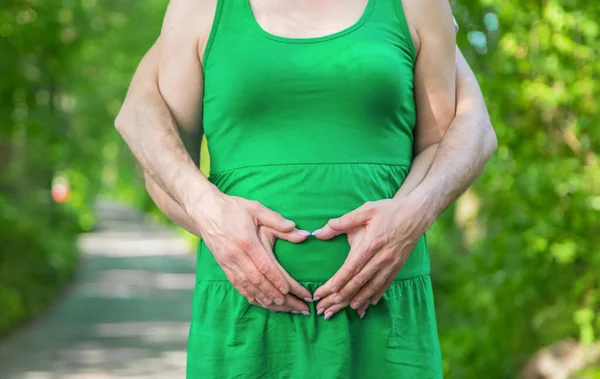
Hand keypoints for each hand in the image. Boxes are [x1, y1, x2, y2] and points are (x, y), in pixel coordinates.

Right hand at [191, 189, 311, 306]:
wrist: (205, 210)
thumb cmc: (233, 208)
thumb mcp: (256, 208)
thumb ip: (278, 221)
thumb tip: (300, 232)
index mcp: (247, 242)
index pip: (265, 266)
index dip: (277, 280)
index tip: (290, 290)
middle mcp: (236, 255)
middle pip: (258, 280)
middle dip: (274, 293)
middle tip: (290, 303)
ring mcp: (227, 262)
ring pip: (247, 285)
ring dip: (262, 297)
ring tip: (278, 305)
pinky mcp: (222, 265)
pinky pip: (236, 284)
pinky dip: (248, 294)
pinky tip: (258, 300)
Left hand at [311, 196, 431, 318]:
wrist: (416, 214)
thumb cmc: (388, 210)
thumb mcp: (365, 211)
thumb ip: (341, 222)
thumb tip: (318, 232)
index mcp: (371, 244)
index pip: (351, 268)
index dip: (337, 281)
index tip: (325, 291)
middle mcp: (381, 258)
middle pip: (359, 281)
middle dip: (342, 296)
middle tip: (327, 307)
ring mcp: (391, 264)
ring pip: (372, 286)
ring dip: (358, 299)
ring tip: (345, 310)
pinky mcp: (398, 266)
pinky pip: (385, 285)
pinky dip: (375, 295)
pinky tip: (367, 304)